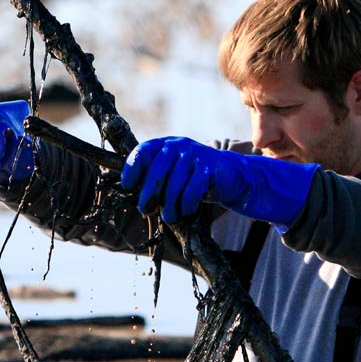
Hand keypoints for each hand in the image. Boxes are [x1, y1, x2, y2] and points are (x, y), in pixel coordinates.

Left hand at [120, 136, 317, 225]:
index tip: (128, 186)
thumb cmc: (194, 180)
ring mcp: (196, 155)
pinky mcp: (211, 167)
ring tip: (169, 217)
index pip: (143, 151)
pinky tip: (186, 211)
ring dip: (169, 204)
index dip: (132, 168)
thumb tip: (129, 194)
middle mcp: (179, 145)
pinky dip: (187, 204)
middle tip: (146, 209)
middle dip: (149, 193)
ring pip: (174, 183)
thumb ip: (154, 179)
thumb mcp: (173, 176)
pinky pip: (192, 189)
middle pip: (157, 169)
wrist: (232, 178)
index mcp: (166, 145)